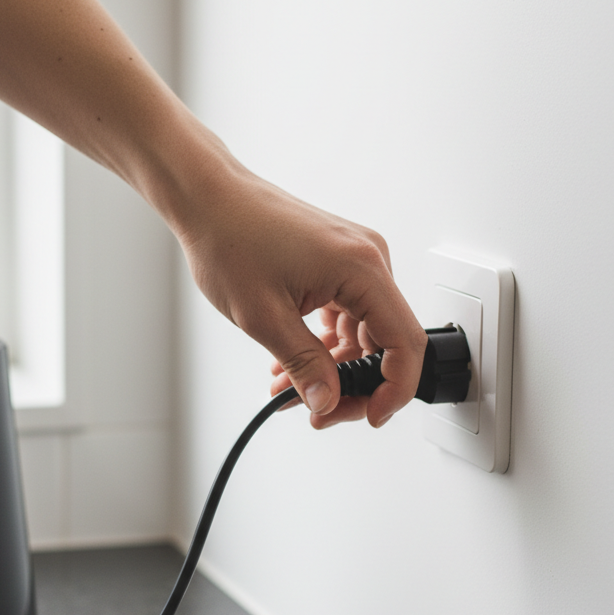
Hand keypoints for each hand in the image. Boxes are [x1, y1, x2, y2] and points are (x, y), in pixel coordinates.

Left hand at [173, 162, 426, 428]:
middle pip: (384, 340)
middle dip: (353, 383)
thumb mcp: (264, 317)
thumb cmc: (229, 237)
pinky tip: (291, 363)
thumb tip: (327, 401)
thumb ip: (303, 364)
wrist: (208, 199)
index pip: (406, 341)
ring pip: (361, 332)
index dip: (396, 388)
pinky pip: (344, 314)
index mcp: (361, 268)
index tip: (373, 415)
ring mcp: (352, 259)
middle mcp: (366, 259)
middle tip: (318, 410)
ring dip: (330, 366)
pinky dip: (322, 343)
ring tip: (290, 389)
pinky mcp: (335, 262)